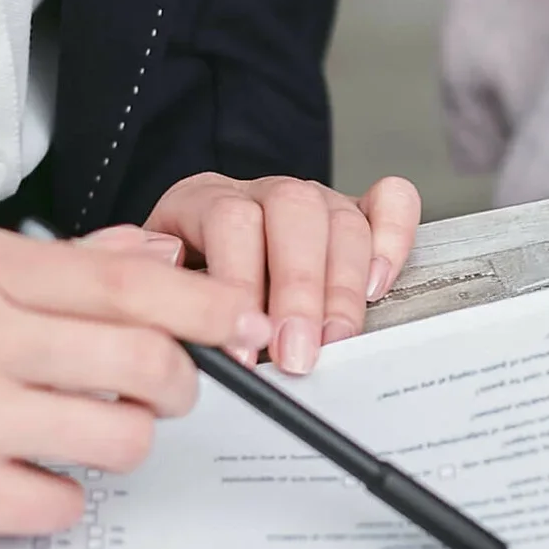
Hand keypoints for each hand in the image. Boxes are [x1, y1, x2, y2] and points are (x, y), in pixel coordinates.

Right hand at [0, 227, 273, 548]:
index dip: (206, 307)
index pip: (128, 282)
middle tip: (162, 395)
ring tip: (79, 437)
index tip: (241, 323)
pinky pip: (62, 503)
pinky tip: (21, 481)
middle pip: (145, 360)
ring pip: (119, 436)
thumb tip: (155, 257)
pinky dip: (58, 499)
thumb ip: (51, 266)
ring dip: (120, 445)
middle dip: (178, 386)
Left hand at [143, 174, 421, 374]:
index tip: (242, 349)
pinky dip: (393, 240)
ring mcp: (314, 199)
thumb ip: (165, 298)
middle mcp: (263, 193)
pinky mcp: (356, 212)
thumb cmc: (180, 288)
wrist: (198, 264)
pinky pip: (391, 202)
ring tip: (333, 342)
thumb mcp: (155, 290)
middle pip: (293, 213)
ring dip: (342, 289)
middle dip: (299, 291)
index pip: (229, 221)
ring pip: (341, 219)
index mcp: (203, 199)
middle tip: (295, 355)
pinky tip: (378, 286)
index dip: (239, 286)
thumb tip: (188, 322)